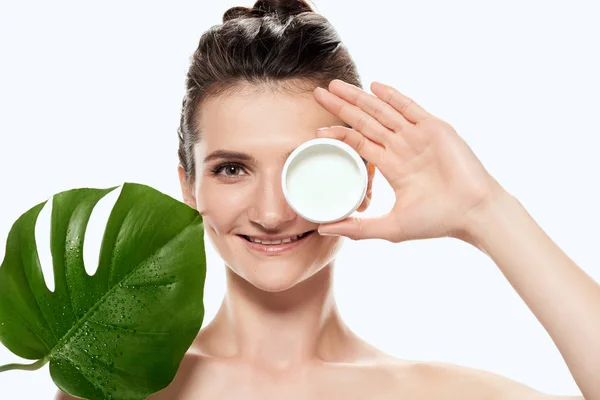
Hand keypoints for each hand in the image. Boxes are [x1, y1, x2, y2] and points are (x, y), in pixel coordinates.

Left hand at [312, 79, 505, 242]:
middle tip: (318, 92)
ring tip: (335, 85)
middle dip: (342, 106)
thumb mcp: (390, 227)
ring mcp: (417, 136)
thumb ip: (357, 228)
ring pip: (381, 111)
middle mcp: (402, 147)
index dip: (338, 134)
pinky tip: (374, 86)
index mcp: (392, 165)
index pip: (358, 143)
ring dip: (359, 97)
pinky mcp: (434, 129)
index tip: (316, 131)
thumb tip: (322, 229)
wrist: (473, 213)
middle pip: (364, 121)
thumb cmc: (437, 222)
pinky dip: (392, 96)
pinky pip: (409, 108)